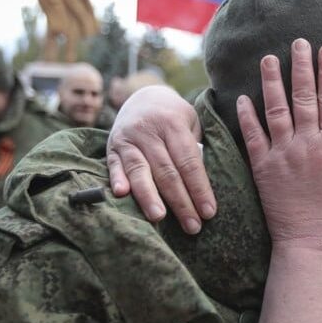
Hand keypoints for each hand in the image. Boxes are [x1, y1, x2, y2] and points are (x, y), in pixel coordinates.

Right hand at [105, 85, 214, 233]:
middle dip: (180, 201)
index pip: (189, 161)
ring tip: (159, 217)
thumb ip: (194, 149)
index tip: (209, 212)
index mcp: (173, 124)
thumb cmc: (174, 118)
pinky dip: (117, 179)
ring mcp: (128, 138)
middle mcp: (149, 130)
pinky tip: (122, 194)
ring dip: (149, 196)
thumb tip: (201, 187)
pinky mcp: (112, 147)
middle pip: (167, 171)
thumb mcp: (191, 123)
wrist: (143, 96)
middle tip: (192, 226)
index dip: (199, 188)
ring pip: (140, 170)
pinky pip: (114, 165)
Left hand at [238, 39, 321, 251]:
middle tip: (298, 42)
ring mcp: (284, 154)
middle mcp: (308, 144)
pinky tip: (244, 97)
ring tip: (268, 59)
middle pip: (304, 97)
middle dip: (301, 66)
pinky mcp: (263, 167)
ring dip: (272, 82)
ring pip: (277, 110)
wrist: (309, 237)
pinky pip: (253, 136)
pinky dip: (247, 116)